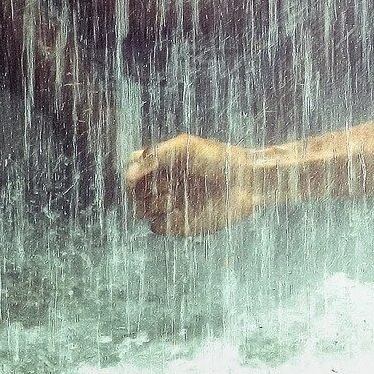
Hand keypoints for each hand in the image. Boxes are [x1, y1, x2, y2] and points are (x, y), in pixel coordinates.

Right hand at [125, 133, 260, 237]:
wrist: (246, 182)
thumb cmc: (219, 159)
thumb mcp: (185, 147)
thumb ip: (155, 155)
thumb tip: (128, 175)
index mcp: (163, 166)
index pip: (131, 170)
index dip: (133, 172)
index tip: (146, 170)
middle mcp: (164, 186)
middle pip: (133, 192)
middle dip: (145, 188)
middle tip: (169, 182)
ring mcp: (170, 206)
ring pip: (141, 210)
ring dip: (155, 203)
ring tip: (177, 195)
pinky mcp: (178, 225)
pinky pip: (156, 227)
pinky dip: (165, 220)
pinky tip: (182, 210)